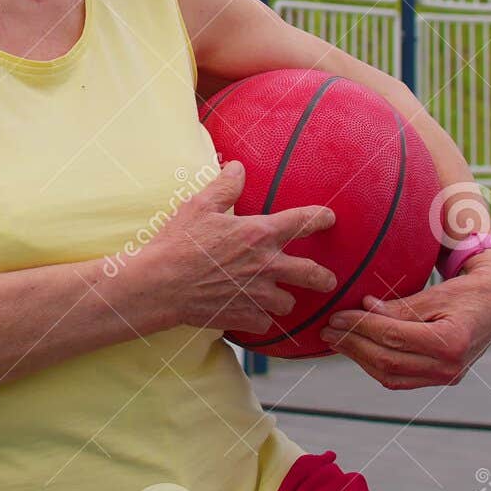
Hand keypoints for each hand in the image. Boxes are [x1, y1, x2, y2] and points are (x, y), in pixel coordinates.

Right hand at [142, 160, 338, 333]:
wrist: (161, 284)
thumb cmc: (179, 243)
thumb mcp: (200, 206)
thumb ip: (225, 186)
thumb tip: (238, 167)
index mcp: (259, 234)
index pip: (304, 222)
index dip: (321, 218)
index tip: (329, 218)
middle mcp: (267, 265)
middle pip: (313, 275)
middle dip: (324, 278)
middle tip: (327, 280)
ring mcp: (259, 295)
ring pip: (289, 303)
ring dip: (283, 299)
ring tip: (277, 297)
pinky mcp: (246, 317)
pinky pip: (264, 323)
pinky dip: (259, 318)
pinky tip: (250, 313)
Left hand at [318, 250, 490, 389]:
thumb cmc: (469, 291)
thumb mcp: (437, 292)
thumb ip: (402, 306)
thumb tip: (365, 308)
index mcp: (452, 342)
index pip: (394, 337)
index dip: (361, 327)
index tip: (336, 316)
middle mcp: (451, 367)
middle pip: (389, 361)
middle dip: (353, 345)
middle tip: (327, 330)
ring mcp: (447, 377)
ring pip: (392, 375)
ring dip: (359, 358)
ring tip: (336, 341)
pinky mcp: (442, 379)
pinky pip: (401, 379)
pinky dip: (376, 366)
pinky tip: (358, 350)